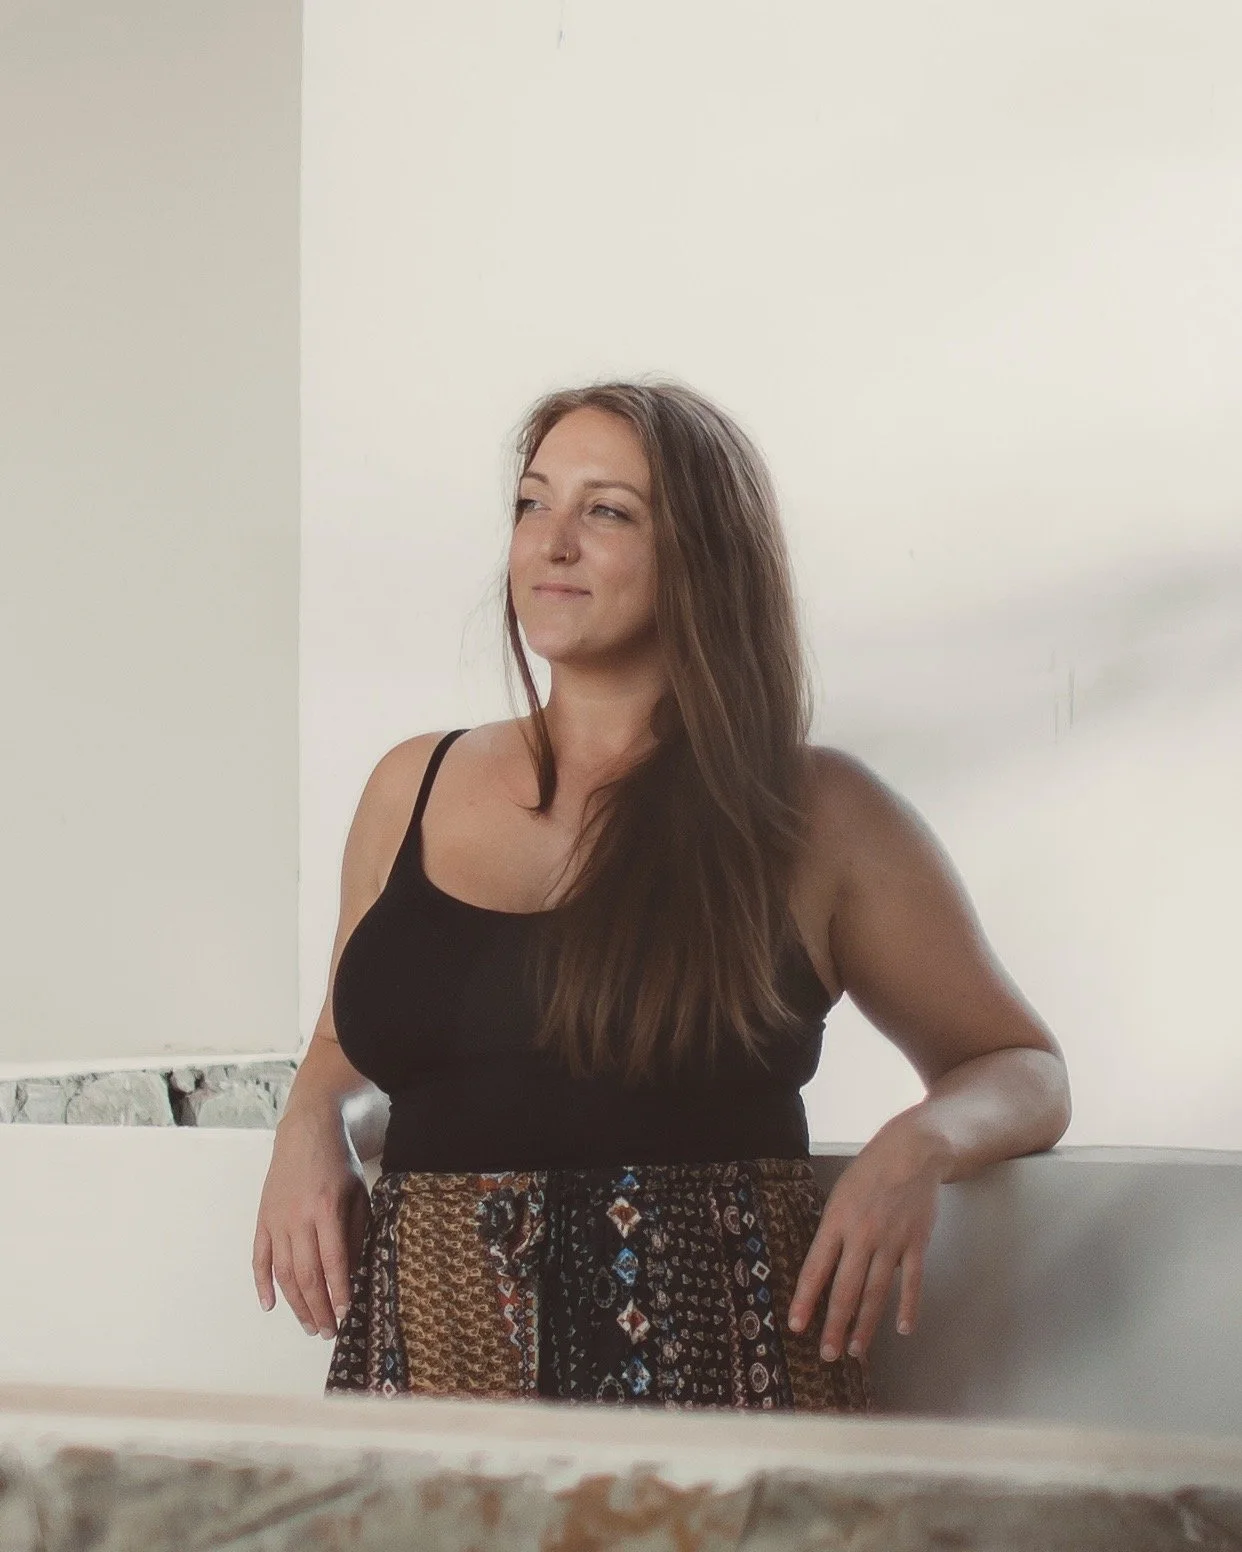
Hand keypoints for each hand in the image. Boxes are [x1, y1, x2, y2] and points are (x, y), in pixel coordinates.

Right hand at [252, 1106, 370, 1339]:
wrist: (305, 1130)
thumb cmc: (338, 1161)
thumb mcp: (359, 1192)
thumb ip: (355, 1232)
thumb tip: (350, 1273)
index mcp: (326, 1209)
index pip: (333, 1261)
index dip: (339, 1291)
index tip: (345, 1315)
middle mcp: (297, 1218)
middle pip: (305, 1274)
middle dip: (318, 1307)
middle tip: (328, 1332)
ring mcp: (276, 1219)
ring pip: (282, 1272)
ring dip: (295, 1304)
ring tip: (309, 1326)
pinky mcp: (262, 1218)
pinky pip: (259, 1257)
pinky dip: (262, 1284)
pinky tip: (270, 1306)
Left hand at [786, 1112, 946, 1360]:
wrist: (911, 1153)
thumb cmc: (868, 1174)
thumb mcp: (838, 1196)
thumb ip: (832, 1232)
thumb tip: (822, 1270)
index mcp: (836, 1222)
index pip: (816, 1268)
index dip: (805, 1299)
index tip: (796, 1325)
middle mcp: (862, 1236)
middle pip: (846, 1289)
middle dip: (835, 1325)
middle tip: (827, 1354)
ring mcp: (891, 1242)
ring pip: (876, 1292)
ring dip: (866, 1325)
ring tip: (856, 1351)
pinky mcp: (916, 1244)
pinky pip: (912, 1282)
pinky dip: (908, 1307)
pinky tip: (902, 1329)